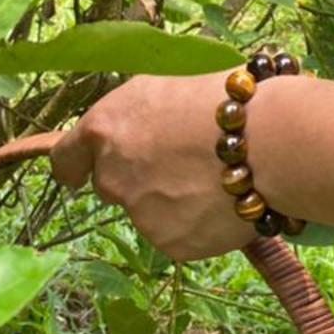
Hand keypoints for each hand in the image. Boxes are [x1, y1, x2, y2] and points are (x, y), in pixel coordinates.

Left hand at [50, 71, 252, 261]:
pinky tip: (222, 202)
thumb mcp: (164, 89)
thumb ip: (133, 117)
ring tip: (213, 178)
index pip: (66, 157)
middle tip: (179, 162)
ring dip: (170, 201)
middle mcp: (112, 175)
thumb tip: (131, 130)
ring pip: (148, 211)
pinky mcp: (170, 244)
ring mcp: (140, 214)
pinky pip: (177, 235)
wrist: (268, 142)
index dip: (72, 165)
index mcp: (105, 128)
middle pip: (111, 184)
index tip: (75, 174)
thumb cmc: (223, 100)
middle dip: (136, 178)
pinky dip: (195, 224)